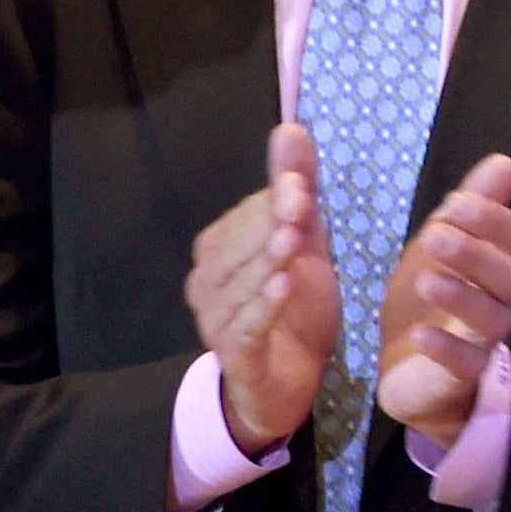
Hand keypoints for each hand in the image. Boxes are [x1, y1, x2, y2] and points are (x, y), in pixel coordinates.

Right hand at [186, 123, 343, 456]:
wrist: (286, 384)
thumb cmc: (293, 309)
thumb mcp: (304, 243)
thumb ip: (294, 187)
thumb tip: (290, 127)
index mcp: (217, 253)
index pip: (245, 218)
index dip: (274, 202)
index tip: (300, 187)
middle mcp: (206, 284)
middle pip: (241, 248)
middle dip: (271, 227)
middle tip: (302, 208)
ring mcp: (215, 321)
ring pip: (242, 286)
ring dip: (268, 263)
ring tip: (294, 244)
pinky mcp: (234, 356)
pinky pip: (246, 328)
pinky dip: (264, 307)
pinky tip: (283, 288)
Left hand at [376, 154, 510, 448]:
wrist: (410, 372)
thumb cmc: (430, 304)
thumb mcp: (440, 249)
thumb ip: (470, 209)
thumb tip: (504, 161)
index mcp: (502, 269)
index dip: (495, 220)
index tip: (453, 203)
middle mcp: (504, 303)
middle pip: (510, 276)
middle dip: (475, 252)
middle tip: (436, 234)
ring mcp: (485, 342)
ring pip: (492, 319)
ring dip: (461, 295)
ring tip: (425, 280)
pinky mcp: (462, 376)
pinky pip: (466, 364)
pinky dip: (445, 348)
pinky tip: (420, 335)